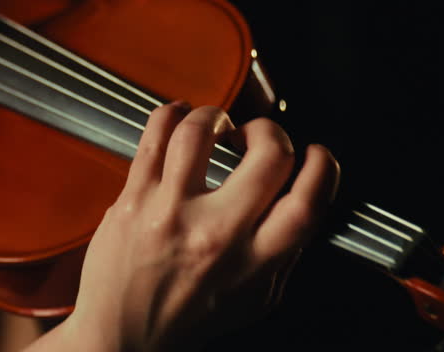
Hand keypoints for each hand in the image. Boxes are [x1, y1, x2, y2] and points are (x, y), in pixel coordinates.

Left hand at [39, 102, 338, 351]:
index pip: (307, 200)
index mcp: (255, 263)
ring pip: (202, 133)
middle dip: (271, 132)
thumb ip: (284, 253)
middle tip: (256, 139)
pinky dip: (173, 114)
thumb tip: (304, 199)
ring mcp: (170, 213)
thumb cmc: (187, 318)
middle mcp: (216, 235)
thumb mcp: (255, 300)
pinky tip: (180, 118)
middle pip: (268, 155)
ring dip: (217, 116)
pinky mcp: (133, 200)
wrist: (121, 339)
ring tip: (217, 127)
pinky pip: (155, 135)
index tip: (313, 154)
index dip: (321, 166)